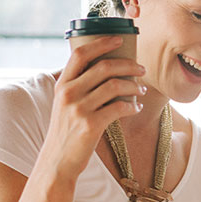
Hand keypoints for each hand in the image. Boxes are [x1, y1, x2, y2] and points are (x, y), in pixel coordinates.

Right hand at [42, 37, 147, 180]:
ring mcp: (79, 109)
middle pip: (103, 67)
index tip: (119, 40)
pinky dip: (132, 106)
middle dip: (128, 65)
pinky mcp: (91, 125)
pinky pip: (119, 108)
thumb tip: (105, 70)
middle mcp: (68, 93)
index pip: (81, 54)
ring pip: (115, 86)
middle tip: (141, 69)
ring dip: (134, 85)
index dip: (101, 43)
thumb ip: (78, 87)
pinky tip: (136, 107)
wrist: (58, 161)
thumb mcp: (65, 104)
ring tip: (142, 90)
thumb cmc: (66, 131)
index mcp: (62, 84)